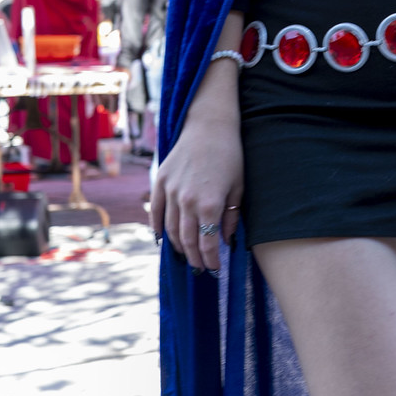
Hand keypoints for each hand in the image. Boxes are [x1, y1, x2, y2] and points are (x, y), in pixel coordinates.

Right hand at [150, 66, 243, 273]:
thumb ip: (231, 217)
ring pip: (170, 230)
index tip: (215, 269)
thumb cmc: (231, 156)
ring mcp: (171, 192)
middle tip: (201, 268)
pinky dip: (158, 228)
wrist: (209, 126)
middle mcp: (187, 201)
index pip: (207, 244)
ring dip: (178, 246)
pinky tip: (163, 239)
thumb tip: (226, 241)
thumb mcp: (238, 188)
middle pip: (187, 241)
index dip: (210, 260)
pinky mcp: (160, 181)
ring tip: (186, 255)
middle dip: (195, 258)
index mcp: (210, 205)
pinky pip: (156, 212)